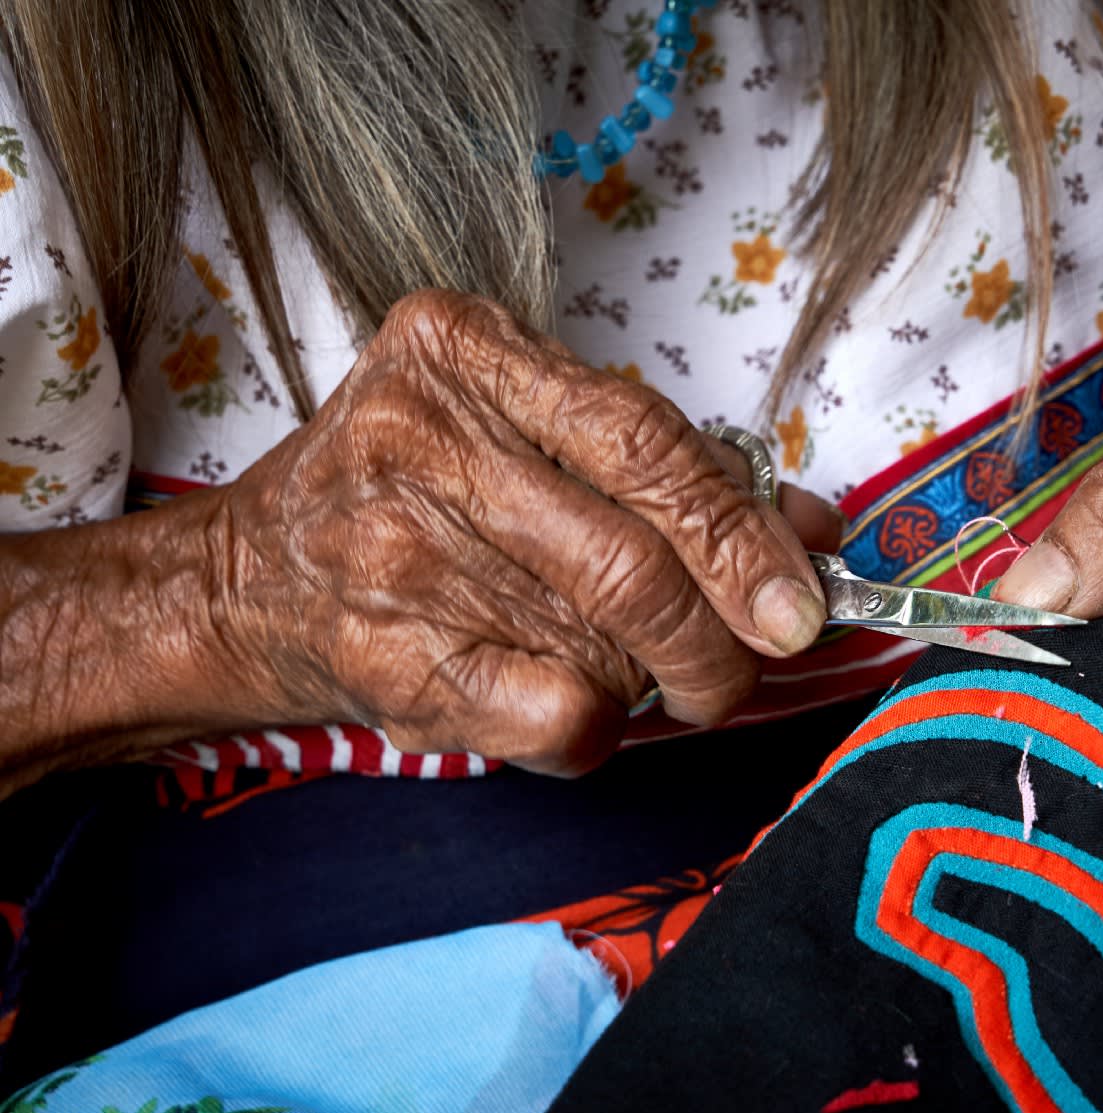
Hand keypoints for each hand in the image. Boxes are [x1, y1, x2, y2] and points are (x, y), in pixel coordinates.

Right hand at [209, 290, 836, 774]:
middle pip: (632, 558)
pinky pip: (554, 715)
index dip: (742, 533)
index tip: (802, 599)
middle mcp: (419, 440)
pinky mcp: (386, 661)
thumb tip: (812, 529)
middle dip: (722, 636)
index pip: (646, 443)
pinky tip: (581, 709)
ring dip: (652, 678)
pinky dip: (599, 730)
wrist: (249, 580)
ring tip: (640, 668)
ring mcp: (393, 555)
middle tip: (750, 665)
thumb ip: (670, 465)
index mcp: (465, 351)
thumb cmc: (417, 493)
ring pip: (603, 645)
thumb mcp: (529, 431)